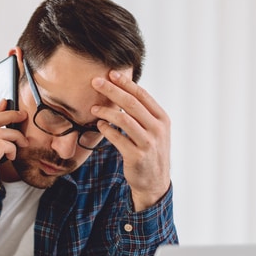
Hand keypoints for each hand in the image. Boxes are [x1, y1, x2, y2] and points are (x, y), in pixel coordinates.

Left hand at [91, 71, 170, 210]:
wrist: (155, 181)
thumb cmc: (150, 151)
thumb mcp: (154, 130)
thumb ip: (142, 114)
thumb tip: (123, 92)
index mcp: (162, 118)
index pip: (142, 95)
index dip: (126, 83)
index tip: (110, 73)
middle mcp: (158, 129)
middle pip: (131, 104)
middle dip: (112, 90)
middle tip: (95, 82)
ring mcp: (148, 142)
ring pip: (124, 119)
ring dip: (106, 111)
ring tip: (93, 108)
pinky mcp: (136, 156)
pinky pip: (117, 138)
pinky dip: (106, 129)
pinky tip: (99, 125)